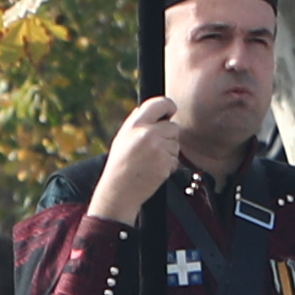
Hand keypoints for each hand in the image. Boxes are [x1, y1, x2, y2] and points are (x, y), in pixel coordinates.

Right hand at [89, 92, 191, 225]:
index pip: (160, 103)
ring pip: (175, 143)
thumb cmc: (120, 164)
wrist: (119, 191)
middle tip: (152, 148)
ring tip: (149, 161)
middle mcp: (147, 133)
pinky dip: (168, 164)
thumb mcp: (122, 138)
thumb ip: (138, 122)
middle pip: (173, 127)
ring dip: (168, 152)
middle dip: (168, 136)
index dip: (169, 106)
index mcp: (134, 124)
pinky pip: (176, 159)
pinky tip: (153, 169)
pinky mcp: (166, 162)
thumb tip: (155, 107)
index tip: (170, 111)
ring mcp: (158, 148)